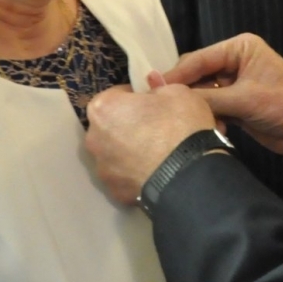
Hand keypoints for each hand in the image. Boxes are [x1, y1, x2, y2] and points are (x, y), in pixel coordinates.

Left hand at [85, 79, 215, 205]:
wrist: (188, 175)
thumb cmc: (179, 125)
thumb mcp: (178, 92)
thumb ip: (159, 89)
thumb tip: (153, 94)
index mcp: (103, 108)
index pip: (115, 95)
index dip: (134, 97)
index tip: (151, 103)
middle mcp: (94, 138)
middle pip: (110, 126)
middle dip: (127, 125)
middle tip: (154, 127)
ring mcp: (103, 168)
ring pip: (115, 154)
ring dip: (129, 151)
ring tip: (157, 154)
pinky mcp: (115, 192)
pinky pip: (124, 176)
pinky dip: (136, 174)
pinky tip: (156, 172)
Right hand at [166, 33, 282, 173]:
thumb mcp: (242, 99)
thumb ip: (204, 97)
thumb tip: (166, 94)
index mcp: (239, 48)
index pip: (198, 59)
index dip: (175, 76)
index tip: (151, 90)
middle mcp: (234, 62)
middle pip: (196, 75)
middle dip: (184, 93)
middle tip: (162, 109)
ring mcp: (234, 84)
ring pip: (201, 94)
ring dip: (196, 109)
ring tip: (187, 122)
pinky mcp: (236, 105)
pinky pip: (211, 108)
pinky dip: (207, 118)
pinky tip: (207, 129)